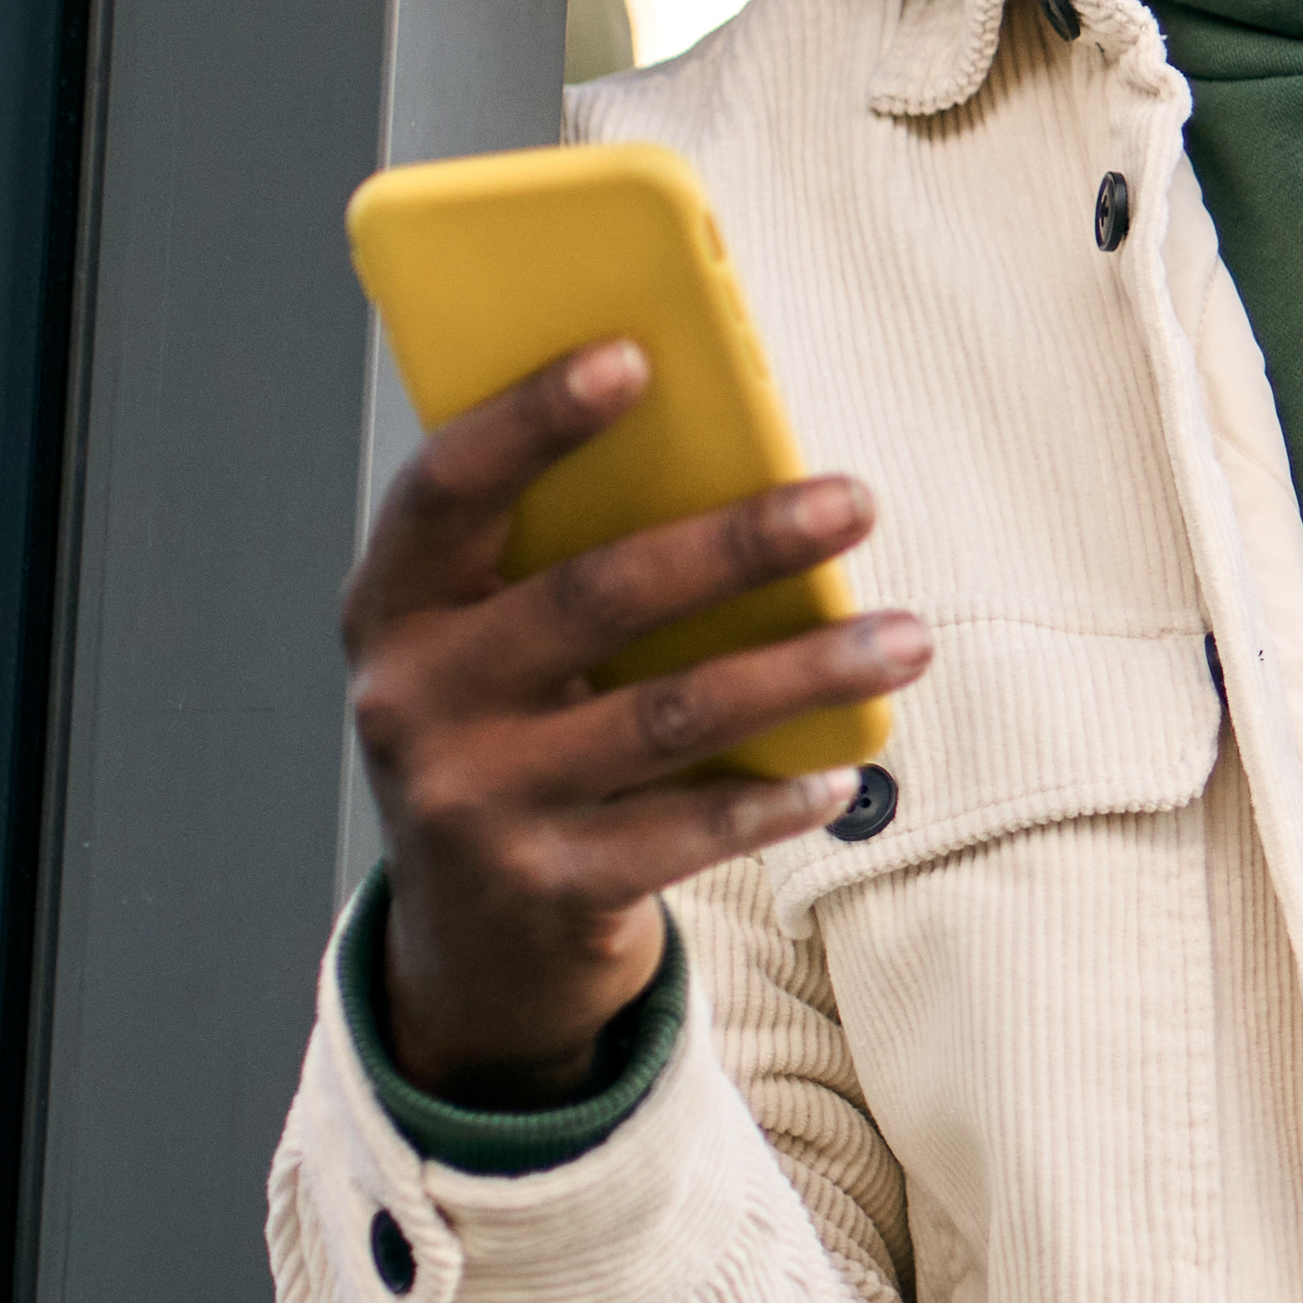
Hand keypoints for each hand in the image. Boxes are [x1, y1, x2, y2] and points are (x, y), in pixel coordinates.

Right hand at [342, 339, 931, 1107]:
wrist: (472, 946)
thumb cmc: (512, 737)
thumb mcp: (495, 647)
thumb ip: (563, 560)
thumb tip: (735, 457)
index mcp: (396, 606)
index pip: (449, 489)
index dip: (532, 419)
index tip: (634, 356)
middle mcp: (415, 700)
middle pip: (595, 596)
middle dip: (739, 543)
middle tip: (853, 501)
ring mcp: (475, 803)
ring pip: (669, 714)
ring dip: (803, 670)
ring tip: (905, 638)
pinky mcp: (547, 889)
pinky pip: (688, 830)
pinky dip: (776, 794)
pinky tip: (844, 769)